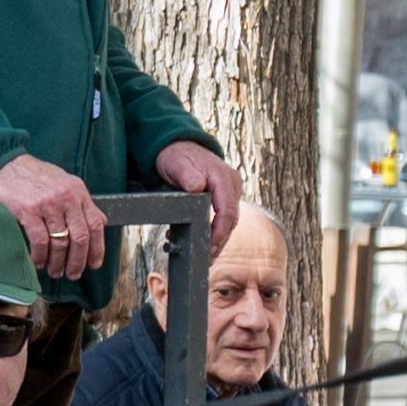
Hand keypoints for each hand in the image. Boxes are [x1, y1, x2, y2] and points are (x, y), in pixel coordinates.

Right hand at [0, 153, 104, 280]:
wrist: (4, 164)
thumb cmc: (32, 175)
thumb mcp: (64, 182)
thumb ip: (81, 202)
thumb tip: (98, 221)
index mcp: (77, 191)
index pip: (96, 224)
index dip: (97, 248)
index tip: (93, 264)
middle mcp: (66, 197)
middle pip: (80, 238)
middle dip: (77, 261)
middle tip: (73, 273)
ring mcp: (48, 204)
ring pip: (61, 242)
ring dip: (58, 262)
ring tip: (54, 271)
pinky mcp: (28, 210)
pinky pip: (40, 241)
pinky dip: (40, 256)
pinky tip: (38, 261)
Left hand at [153, 138, 243, 257]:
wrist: (177, 146)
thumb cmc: (175, 156)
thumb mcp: (176, 164)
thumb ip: (187, 175)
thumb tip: (198, 187)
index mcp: (223, 177)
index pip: (227, 211)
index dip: (219, 232)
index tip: (209, 248)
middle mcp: (231, 184)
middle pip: (231, 219)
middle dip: (219, 241)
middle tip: (206, 260)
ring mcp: (230, 190)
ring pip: (229, 220)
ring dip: (219, 239)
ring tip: (207, 258)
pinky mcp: (224, 196)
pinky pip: (224, 217)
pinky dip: (217, 232)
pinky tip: (207, 246)